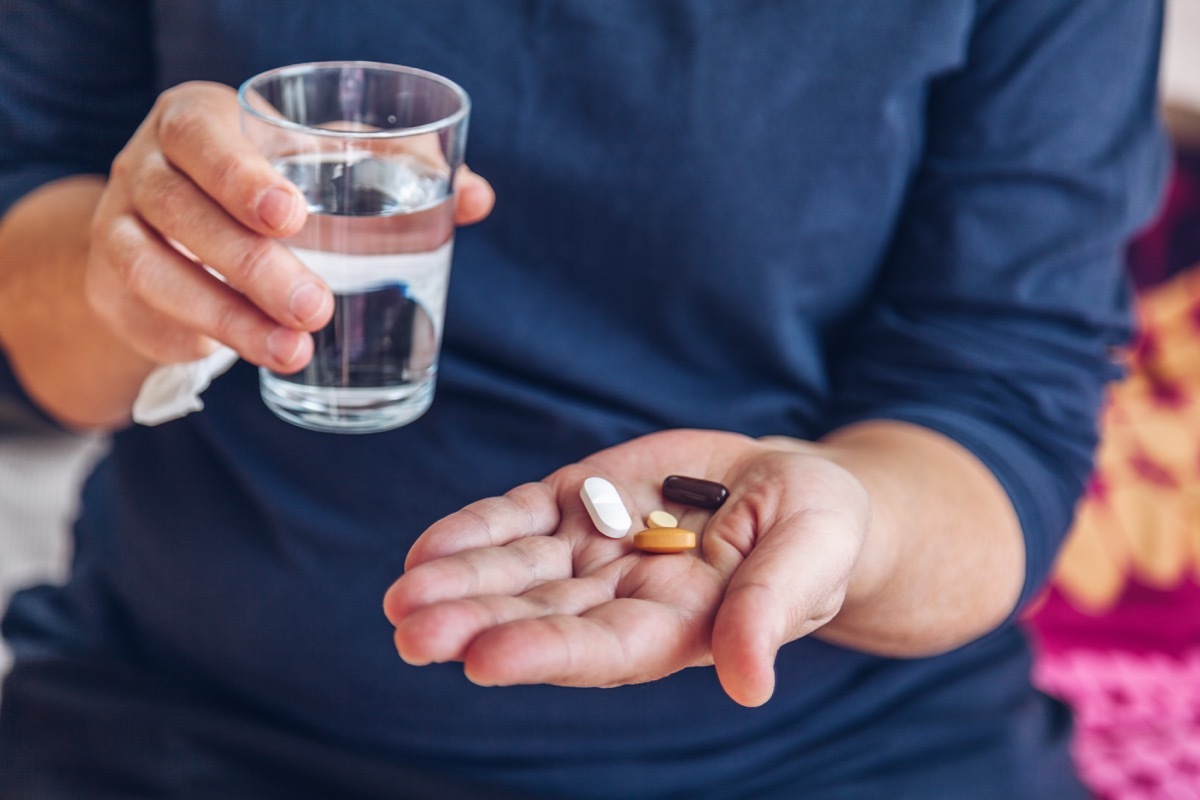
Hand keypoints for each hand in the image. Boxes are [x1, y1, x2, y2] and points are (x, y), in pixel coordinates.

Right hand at [84, 81, 493, 372]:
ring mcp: (118, 227)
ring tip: (294, 351)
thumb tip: (478, 197)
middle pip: (181, 210)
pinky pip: (148, 314)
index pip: (201, 136)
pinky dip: (199, 336)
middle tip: (316, 307)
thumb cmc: (268, 186)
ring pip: (154, 270)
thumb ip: (394, 172)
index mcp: (194, 122)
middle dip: (251, 264)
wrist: (173, 230)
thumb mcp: (317, 165)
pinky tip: (249, 357)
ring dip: (227, 317)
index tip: (294, 215)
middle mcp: (144, 167)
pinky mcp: (114, 287)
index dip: (240, 174)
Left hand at [383, 429, 869, 706]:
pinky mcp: (579, 501)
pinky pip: (518, 519)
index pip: (605, 649)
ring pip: (517, 573)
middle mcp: (624, 598)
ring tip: (403, 597)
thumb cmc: (818, 529)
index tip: (481, 659)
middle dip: (476, 624)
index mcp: (682, 625)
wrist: (791, 484)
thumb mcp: (812, 553)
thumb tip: (748, 684)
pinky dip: (475, 532)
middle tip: (412, 631)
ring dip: (459, 583)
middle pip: (542, 617)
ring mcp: (594, 551)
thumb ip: (773, 609)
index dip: (546, 652)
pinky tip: (426, 551)